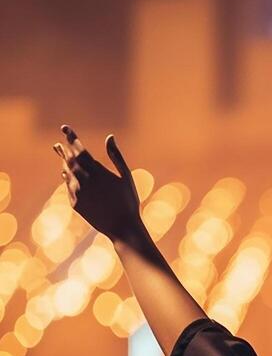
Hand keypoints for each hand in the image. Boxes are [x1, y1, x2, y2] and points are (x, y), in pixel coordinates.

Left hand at [53, 126, 142, 243]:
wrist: (122, 227)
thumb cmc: (128, 201)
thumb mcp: (126, 177)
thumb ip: (116, 156)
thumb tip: (110, 137)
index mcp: (97, 172)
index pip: (79, 150)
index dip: (71, 138)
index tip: (65, 128)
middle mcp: (84, 180)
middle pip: (69, 160)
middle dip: (64, 149)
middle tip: (60, 143)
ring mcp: (78, 192)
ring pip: (67, 172)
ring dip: (64, 163)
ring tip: (62, 156)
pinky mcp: (75, 203)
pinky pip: (68, 186)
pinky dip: (67, 177)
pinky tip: (66, 173)